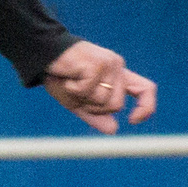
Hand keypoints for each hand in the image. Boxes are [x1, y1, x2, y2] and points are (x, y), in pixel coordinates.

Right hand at [41, 39, 156, 134]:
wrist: (41, 56)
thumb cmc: (60, 78)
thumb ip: (95, 114)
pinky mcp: (96, 63)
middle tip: (76, 95)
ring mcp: (108, 64)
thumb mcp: (78, 101)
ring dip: (82, 99)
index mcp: (118, 75)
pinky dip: (73, 90)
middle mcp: (117, 67)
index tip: (132, 121)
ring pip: (103, 100)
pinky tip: (66, 79)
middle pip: (116, 104)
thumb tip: (114, 130)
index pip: (146, 89)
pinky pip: (88, 90)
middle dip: (93, 108)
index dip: (145, 107)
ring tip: (70, 84)